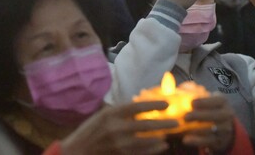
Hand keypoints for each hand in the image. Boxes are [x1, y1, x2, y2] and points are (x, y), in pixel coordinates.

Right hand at [61, 101, 177, 154]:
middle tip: (177, 122)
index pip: (137, 107)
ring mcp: (118, 144)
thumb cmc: (91, 130)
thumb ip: (122, 112)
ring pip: (146, 140)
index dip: (154, 105)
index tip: (167, 104)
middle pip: (146, 124)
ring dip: (160, 137)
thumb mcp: (104, 115)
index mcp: (112, 114)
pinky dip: (153, 149)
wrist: (77, 151)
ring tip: (170, 134)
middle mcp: (116, 128)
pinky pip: (141, 152)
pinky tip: (162, 146)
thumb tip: (144, 106)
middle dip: (164, 123)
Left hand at [183, 95, 234, 152]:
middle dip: (200, 116)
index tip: (192, 102)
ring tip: (184, 128)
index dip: (205, 102)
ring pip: (212, 130)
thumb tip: (184, 86)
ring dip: (197, 129)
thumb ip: (193, 90)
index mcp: (223, 101)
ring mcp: (225, 129)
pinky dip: (196, 141)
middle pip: (216, 115)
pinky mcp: (219, 141)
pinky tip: (186, 140)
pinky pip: (208, 142)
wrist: (223, 127)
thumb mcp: (206, 98)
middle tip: (186, 117)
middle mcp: (227, 114)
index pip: (218, 100)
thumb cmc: (209, 107)